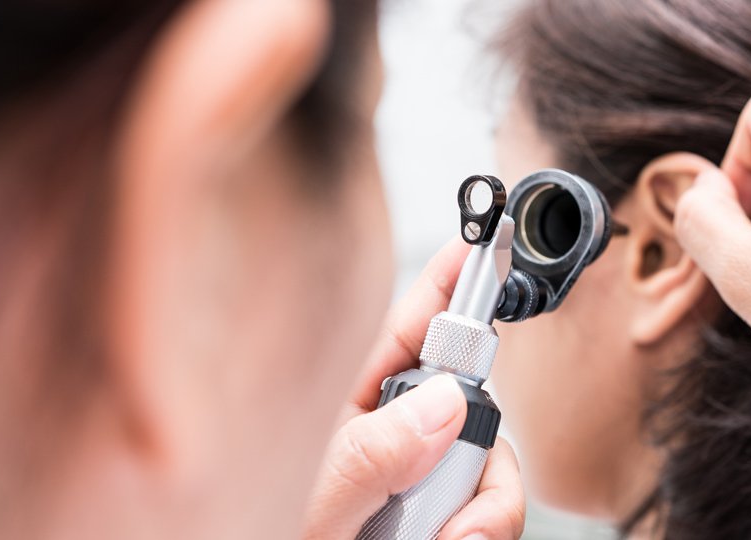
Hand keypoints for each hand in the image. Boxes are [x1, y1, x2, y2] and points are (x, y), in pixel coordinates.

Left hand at [304, 239, 524, 538]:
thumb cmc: (260, 530)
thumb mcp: (312, 499)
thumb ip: (373, 453)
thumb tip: (443, 404)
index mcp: (348, 404)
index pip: (410, 325)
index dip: (451, 280)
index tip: (484, 240)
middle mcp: (391, 434)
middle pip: (472, 403)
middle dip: (478, 449)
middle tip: (450, 501)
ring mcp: (418, 479)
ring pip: (489, 465)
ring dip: (480, 510)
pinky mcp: (441, 519)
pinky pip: (490, 512)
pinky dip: (481, 535)